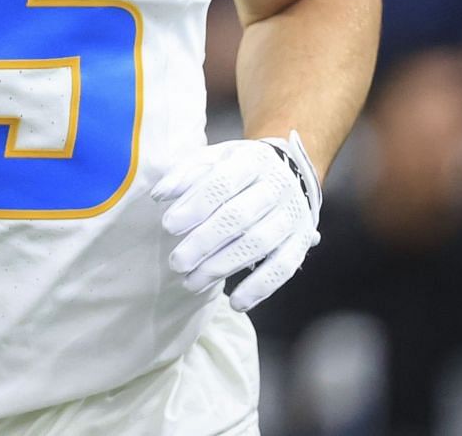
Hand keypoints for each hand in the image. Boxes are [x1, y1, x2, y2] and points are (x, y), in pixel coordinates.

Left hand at [152, 130, 321, 312]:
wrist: (291, 171)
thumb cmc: (239, 168)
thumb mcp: (213, 158)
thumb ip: (185, 173)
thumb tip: (159, 196)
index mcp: (252, 160)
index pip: (221, 183)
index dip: (194, 206)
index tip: (168, 226)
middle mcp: (277, 185)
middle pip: (238, 216)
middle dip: (203, 242)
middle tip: (176, 263)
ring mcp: (293, 214)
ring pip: (258, 244)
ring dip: (222, 267)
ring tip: (191, 282)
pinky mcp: (302, 240)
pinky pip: (284, 268)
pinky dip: (260, 288)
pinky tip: (236, 302)